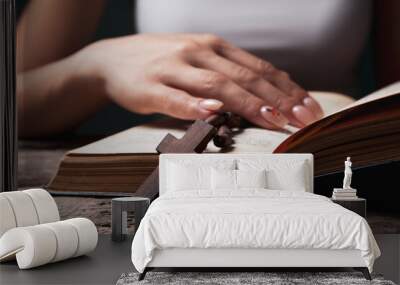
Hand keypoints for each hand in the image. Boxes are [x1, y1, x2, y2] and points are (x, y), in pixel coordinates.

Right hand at [76, 34, 322, 128]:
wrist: (112, 59)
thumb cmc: (161, 63)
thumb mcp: (198, 59)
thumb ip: (227, 73)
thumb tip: (264, 94)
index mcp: (214, 47)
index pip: (258, 68)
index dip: (286, 88)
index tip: (308, 107)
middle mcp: (198, 52)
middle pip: (245, 76)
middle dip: (277, 99)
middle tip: (301, 118)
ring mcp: (174, 68)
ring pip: (216, 85)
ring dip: (247, 103)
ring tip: (271, 120)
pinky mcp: (150, 86)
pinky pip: (175, 98)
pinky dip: (194, 105)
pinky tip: (211, 112)